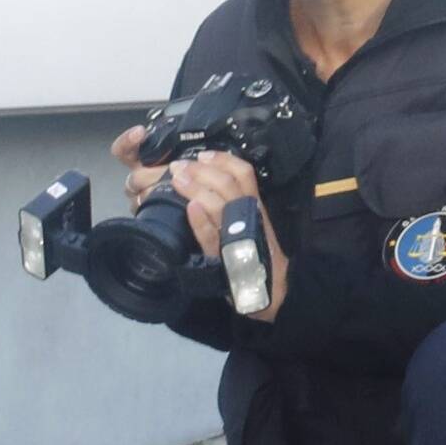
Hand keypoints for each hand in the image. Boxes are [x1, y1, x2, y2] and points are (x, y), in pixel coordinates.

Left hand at [158, 148, 285, 317]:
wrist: (269, 290)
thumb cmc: (254, 253)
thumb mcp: (248, 223)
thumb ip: (234, 204)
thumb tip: (210, 183)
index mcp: (254, 205)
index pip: (243, 173)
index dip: (223, 160)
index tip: (202, 154)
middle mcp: (249, 215)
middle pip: (227, 183)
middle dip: (201, 170)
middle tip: (179, 165)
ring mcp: (238, 235)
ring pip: (219, 204)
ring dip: (196, 188)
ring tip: (177, 180)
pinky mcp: (225, 257)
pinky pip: (213, 236)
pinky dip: (201, 221)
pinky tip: (189, 208)